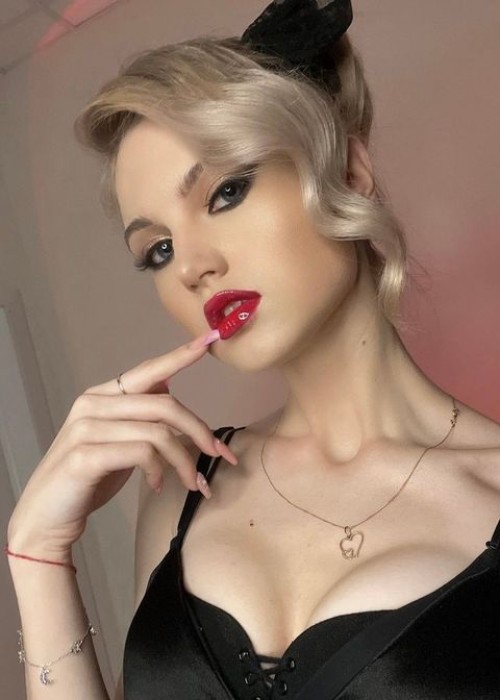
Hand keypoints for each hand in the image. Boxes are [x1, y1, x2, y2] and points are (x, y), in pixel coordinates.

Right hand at [7, 333, 237, 560]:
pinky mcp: (85, 456)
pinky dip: (159, 471)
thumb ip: (137, 416)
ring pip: (159, 432)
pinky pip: (142, 453)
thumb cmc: (87, 480)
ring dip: (184, 461)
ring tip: (193, 482)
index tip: (208, 341)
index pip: (147, 371)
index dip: (180, 356)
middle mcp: (92, 404)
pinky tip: (158, 485)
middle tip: (220, 454)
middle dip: (200, 430)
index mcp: (101, 396)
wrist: (44, 518)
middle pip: (165, 405)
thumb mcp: (116, 442)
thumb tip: (168, 390)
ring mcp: (86, 428)